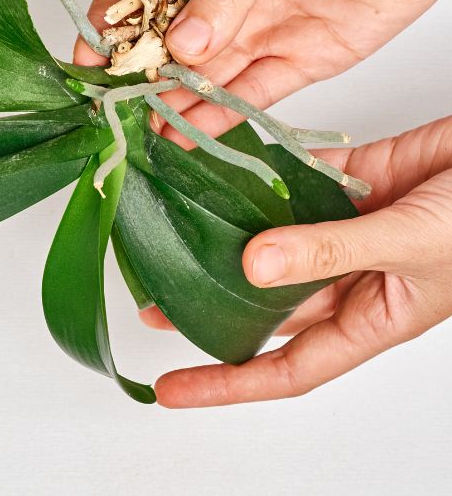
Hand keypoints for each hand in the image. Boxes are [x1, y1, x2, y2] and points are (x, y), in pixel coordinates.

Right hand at [77, 0, 451, 143]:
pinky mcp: (296, 61)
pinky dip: (219, 116)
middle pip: (168, 44)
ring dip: (175, 103)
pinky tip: (189, 133)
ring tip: (148, 130)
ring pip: (205, 76)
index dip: (110, 24)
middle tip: (115, 109)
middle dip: (139, 76)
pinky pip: (249, 95)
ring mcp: (259, 30)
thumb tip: (183, 43)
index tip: (89, 59)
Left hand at [139, 116, 451, 406]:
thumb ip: (330, 252)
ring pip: (272, 243)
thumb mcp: (409, 246)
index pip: (285, 368)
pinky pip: (292, 187)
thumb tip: (252, 267)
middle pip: (266, 306)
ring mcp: (346, 231)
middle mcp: (350, 279)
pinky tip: (217, 172)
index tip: (171, 389)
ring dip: (223, 239)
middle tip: (152, 297)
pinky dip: (258, 179)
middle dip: (209, 306)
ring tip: (169, 232)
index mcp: (370, 318)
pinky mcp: (349, 184)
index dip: (226, 383)